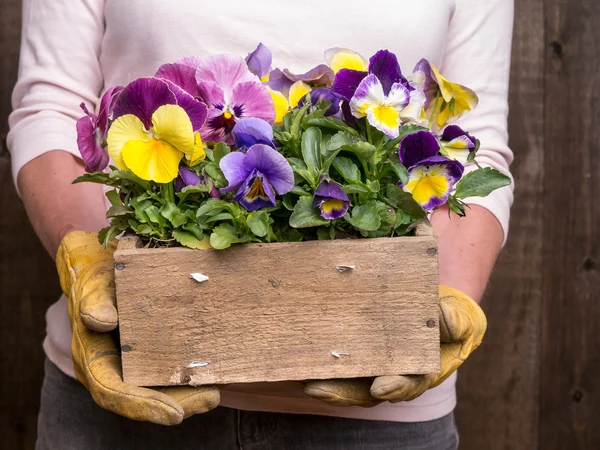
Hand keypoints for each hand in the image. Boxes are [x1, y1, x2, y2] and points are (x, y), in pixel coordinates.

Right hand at [56, 231, 219, 424]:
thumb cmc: (99, 273)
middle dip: (178, 403)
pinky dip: (192, 374)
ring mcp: (135, 362)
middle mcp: (115, 367)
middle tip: (211, 399)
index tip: (174, 414)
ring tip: (216, 393)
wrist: (106, 263)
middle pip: (144, 397)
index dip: (142, 405)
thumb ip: (93, 300)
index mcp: (94, 358)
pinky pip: (171, 370)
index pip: (113, 391)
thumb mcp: (94, 281)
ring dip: (189, 395)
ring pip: (160, 388)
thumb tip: (101, 321)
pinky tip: (216, 373)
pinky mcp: (154, 351)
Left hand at [304, 286, 486, 405]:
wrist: (433, 306)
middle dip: (340, 392)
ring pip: (344, 379)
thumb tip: (443, 315)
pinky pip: (334, 361)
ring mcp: (370, 364)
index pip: (406, 383)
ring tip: (297, 377)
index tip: (379, 388)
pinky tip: (293, 358)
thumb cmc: (449, 315)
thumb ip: (455, 320)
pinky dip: (315, 362)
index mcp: (419, 371)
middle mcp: (390, 374)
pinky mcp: (354, 351)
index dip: (394, 387)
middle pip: (364, 389)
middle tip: (316, 389)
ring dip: (321, 380)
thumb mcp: (462, 318)